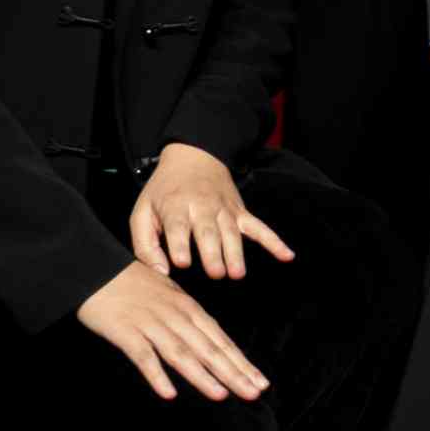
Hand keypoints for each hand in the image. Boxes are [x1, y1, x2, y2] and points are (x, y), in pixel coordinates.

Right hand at [74, 251, 271, 403]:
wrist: (95, 268)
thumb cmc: (132, 283)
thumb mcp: (168, 295)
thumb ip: (188, 318)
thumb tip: (209, 341)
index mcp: (188, 308)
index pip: (220, 339)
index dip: (241, 362)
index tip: (260, 382)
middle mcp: (174, 316)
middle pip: (208, 348)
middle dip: (233, 373)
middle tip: (254, 393)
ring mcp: (150, 324)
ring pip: (181, 354)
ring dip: (202, 375)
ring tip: (221, 394)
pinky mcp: (125, 332)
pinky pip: (143, 357)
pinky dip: (156, 375)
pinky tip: (169, 393)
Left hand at [134, 142, 290, 281]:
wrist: (192, 157)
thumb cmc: (164, 191)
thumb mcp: (143, 212)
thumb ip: (145, 245)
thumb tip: (160, 273)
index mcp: (175, 207)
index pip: (177, 226)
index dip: (179, 244)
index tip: (181, 262)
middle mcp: (202, 208)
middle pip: (208, 232)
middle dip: (213, 252)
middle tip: (216, 273)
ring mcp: (225, 210)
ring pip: (232, 232)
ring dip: (236, 252)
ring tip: (237, 273)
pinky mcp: (240, 213)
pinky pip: (259, 227)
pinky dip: (274, 241)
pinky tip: (287, 255)